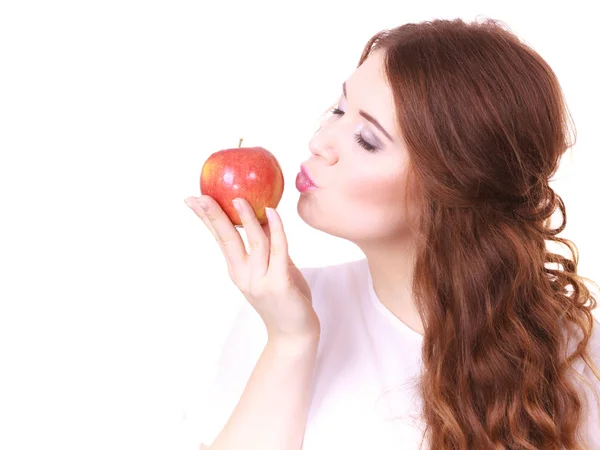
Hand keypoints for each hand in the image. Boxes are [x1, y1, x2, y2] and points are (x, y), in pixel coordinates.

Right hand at [185, 195, 319, 339]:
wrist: (294, 333)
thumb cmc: (284, 298)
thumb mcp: (271, 267)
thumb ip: (266, 245)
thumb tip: (264, 212)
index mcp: (237, 270)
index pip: (218, 239)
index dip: (205, 218)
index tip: (192, 199)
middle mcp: (244, 275)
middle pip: (226, 240)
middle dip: (212, 217)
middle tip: (200, 197)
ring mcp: (261, 281)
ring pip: (254, 243)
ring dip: (246, 219)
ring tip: (239, 199)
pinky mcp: (280, 284)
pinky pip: (279, 250)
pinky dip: (276, 229)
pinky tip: (272, 212)